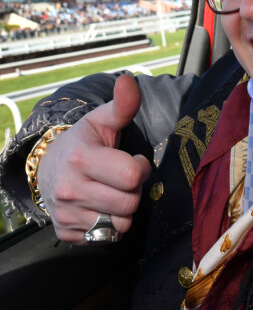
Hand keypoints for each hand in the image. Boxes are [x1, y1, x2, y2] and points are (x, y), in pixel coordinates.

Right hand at [36, 74, 151, 243]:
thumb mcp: (102, 120)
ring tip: (113, 191)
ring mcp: (66, 214)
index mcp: (81, 158)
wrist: (48, 167)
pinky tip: (102, 206)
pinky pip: (106, 238)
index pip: (132, 176)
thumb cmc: (84, 141)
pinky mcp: (66, 233)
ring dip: (124, 209)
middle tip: (123, 178)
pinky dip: (110, 225)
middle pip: (129, 202)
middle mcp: (69, 188)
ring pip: (120, 224)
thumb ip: (122, 104)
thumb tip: (128, 79)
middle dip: (134, 190)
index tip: (133, 160)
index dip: (140, 168)